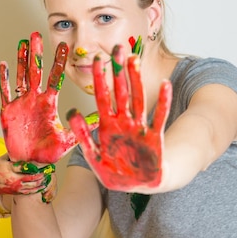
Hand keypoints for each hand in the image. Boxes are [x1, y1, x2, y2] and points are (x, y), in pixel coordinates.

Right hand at [0, 31, 96, 163]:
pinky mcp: (8, 110)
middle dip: (37, 53)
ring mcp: (21, 103)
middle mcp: (35, 99)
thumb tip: (99, 117)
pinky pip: (5, 91)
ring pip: (21, 76)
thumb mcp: (68, 140)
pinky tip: (4, 64)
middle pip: (36, 71)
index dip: (58, 62)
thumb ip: (81, 127)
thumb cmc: (48, 153)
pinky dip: (3, 79)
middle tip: (37, 34)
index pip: (55, 77)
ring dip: (21, 60)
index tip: (63, 45)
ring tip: (23, 43)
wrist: (29, 162)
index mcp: (49, 103)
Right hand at [0, 156, 51, 195]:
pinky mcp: (18, 192)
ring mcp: (16, 187)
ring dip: (42, 180)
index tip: (44, 162)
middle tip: (50, 168)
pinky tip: (44, 184)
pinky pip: (31, 191)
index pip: (25, 166)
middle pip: (31, 176)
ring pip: (33, 185)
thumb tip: (23, 146)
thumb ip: (12, 155)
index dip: (36, 165)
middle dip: (42, 173)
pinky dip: (38, 188)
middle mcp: (13, 179)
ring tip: (49, 175)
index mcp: (9, 169)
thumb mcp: (1, 159)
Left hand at [66, 45, 171, 190]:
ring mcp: (139, 128)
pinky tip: (165, 85)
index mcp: (108, 126)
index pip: (103, 97)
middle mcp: (124, 123)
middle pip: (121, 92)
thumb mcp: (93, 156)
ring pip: (138, 99)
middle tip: (117, 49)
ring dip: (137, 80)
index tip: (98, 60)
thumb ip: (83, 136)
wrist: (136, 188)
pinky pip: (159, 118)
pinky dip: (163, 102)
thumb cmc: (114, 173)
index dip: (101, 79)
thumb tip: (71, 112)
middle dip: (119, 72)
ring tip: (135, 61)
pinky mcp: (154, 138)